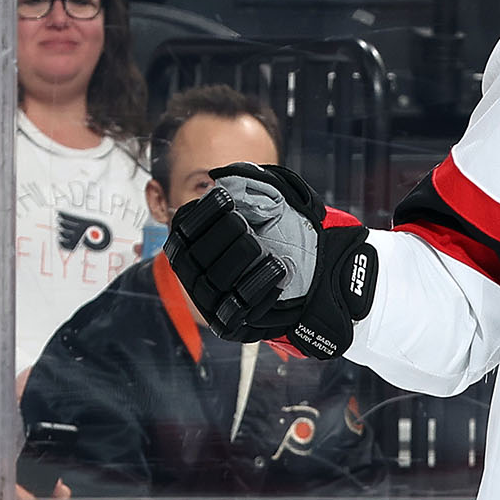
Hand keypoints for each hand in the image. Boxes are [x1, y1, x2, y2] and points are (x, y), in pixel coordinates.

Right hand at [165, 162, 377, 358]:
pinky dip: (258, 290)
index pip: (185, 227)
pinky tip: (279, 273)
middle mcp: (194, 272)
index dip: (203, 214)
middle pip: (196, 255)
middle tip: (249, 229)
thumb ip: (249, 182)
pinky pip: (236, 310)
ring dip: (240, 264)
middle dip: (223, 237)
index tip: (228, 200)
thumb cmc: (285, 232)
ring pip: (213, 284)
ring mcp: (210, 300)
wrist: (315, 272)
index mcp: (194, 240)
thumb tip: (225, 176)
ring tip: (266, 251)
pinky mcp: (229, 323)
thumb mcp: (271, 199)